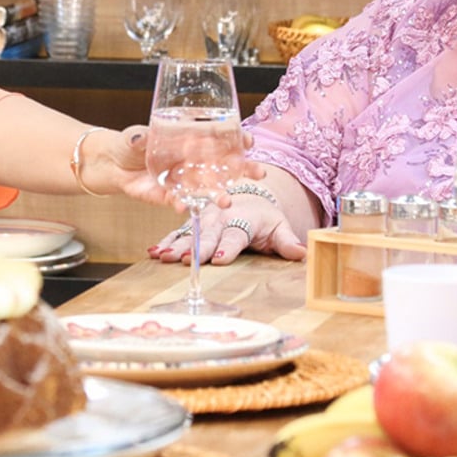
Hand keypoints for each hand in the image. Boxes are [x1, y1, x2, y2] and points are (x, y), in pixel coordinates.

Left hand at [104, 125, 264, 207]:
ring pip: (208, 188)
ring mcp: (184, 180)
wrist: (114, 165)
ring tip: (227, 201)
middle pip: (224, 166)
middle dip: (242, 170)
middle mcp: (193, 162)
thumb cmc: (130, 142)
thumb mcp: (135, 136)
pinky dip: (183, 205)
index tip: (250, 140)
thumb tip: (140, 136)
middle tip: (259, 174)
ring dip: (219, 195)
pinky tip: (186, 208)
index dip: (237, 138)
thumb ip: (139, 137)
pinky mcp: (170, 196)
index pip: (221, 138)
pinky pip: (181, 202)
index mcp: (191, 141)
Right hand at [148, 196, 306, 265]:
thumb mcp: (279, 226)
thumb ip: (287, 241)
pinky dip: (166, 241)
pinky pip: (177, 232)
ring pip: (188, 233)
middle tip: (183, 260)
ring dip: (176, 244)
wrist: (249, 196)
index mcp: (243, 219)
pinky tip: (154, 252)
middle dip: (196, 247)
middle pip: (208, 235)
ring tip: (163, 256)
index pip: (236, 235)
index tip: (219, 258)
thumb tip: (302, 254)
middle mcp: (220, 218)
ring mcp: (204, 220)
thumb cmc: (265, 217)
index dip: (228, 247)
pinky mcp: (192, 223)